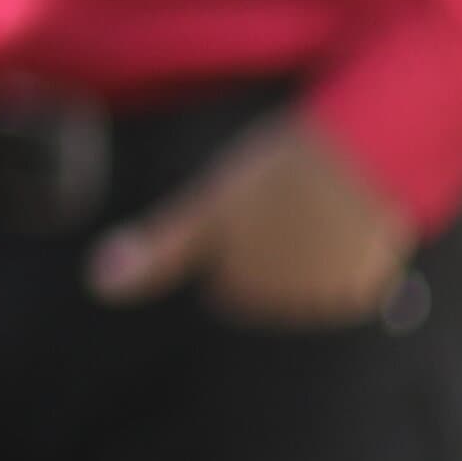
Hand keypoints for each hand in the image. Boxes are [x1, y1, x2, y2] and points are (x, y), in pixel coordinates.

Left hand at [92, 116, 416, 327]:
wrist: (362, 153)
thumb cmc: (278, 169)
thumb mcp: (209, 204)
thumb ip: (160, 251)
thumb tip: (98, 284)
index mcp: (236, 286)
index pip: (224, 283)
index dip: (233, 240)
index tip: (249, 206)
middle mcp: (279, 307)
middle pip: (266, 288)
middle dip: (272, 253)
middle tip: (287, 203)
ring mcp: (322, 303)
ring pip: (307, 288)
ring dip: (312, 258)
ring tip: (320, 210)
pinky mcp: (363, 294)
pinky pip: (348, 286)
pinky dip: (350, 260)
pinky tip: (349, 225)